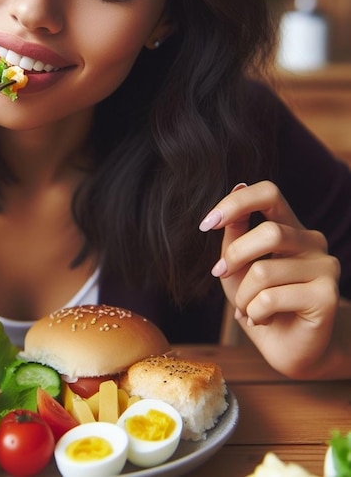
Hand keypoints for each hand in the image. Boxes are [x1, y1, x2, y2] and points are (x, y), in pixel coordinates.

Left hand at [199, 181, 339, 377]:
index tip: (206, 223)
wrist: (288, 348)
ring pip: (265, 272)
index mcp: (289, 227)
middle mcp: (312, 242)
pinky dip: (254, 313)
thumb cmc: (259, 302)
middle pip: (269, 232)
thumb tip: (238, 185)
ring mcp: (325, 267)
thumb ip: (235, 233)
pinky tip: (263, 320)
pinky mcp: (327, 296)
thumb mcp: (237, 266)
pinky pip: (272, 298)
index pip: (269, 193)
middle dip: (235, 257)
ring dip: (242, 296)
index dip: (236, 203)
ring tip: (247, 308)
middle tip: (220, 274)